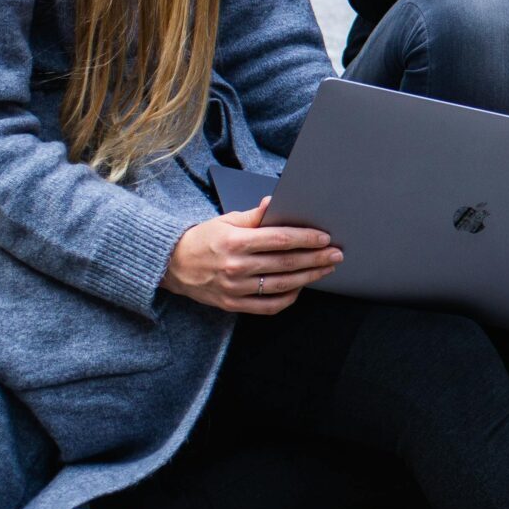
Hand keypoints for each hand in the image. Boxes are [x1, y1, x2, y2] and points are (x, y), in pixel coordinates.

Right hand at [161, 199, 342, 313]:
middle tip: (336, 254)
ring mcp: (235, 289)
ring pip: (282, 285)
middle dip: (316, 258)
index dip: (306, 239)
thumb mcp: (226, 220)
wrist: (172, 265)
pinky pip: (268, 306)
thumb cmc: (203, 239)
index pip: (280, 240)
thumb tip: (274, 202)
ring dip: (309, 277)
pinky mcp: (233, 305)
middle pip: (286, 263)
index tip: (325, 237)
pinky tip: (300, 287)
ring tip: (326, 269)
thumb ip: (254, 215)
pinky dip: (288, 298)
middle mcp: (237, 267)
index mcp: (236, 242)